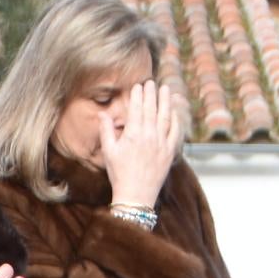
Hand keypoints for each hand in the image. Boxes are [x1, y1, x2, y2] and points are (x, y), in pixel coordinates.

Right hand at [99, 80, 184, 211]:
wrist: (136, 194)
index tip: (138, 85)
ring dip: (165, 101)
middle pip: (151, 109)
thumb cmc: (119, 174)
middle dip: (151, 93)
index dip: (137, 95)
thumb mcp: (109, 151)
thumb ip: (106, 131)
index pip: (136, 108)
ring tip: (166, 89)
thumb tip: (103, 114)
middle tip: (151, 82)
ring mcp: (161, 142)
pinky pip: (175, 131)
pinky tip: (174, 111)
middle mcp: (149, 135)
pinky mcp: (169, 151)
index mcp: (133, 134)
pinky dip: (175, 119)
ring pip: (165, 116)